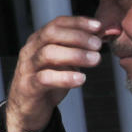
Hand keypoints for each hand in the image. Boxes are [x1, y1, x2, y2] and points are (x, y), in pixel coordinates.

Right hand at [6, 16, 102, 131]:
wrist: (28, 109)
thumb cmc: (50, 80)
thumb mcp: (65, 62)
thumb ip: (79, 49)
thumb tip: (103, 36)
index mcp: (40, 41)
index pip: (57, 24)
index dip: (78, 22)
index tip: (98, 26)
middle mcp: (31, 50)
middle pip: (51, 34)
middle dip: (78, 37)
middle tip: (98, 45)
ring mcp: (28, 68)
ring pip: (48, 53)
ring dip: (75, 55)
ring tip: (95, 60)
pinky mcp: (28, 87)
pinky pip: (45, 78)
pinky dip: (65, 77)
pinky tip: (81, 78)